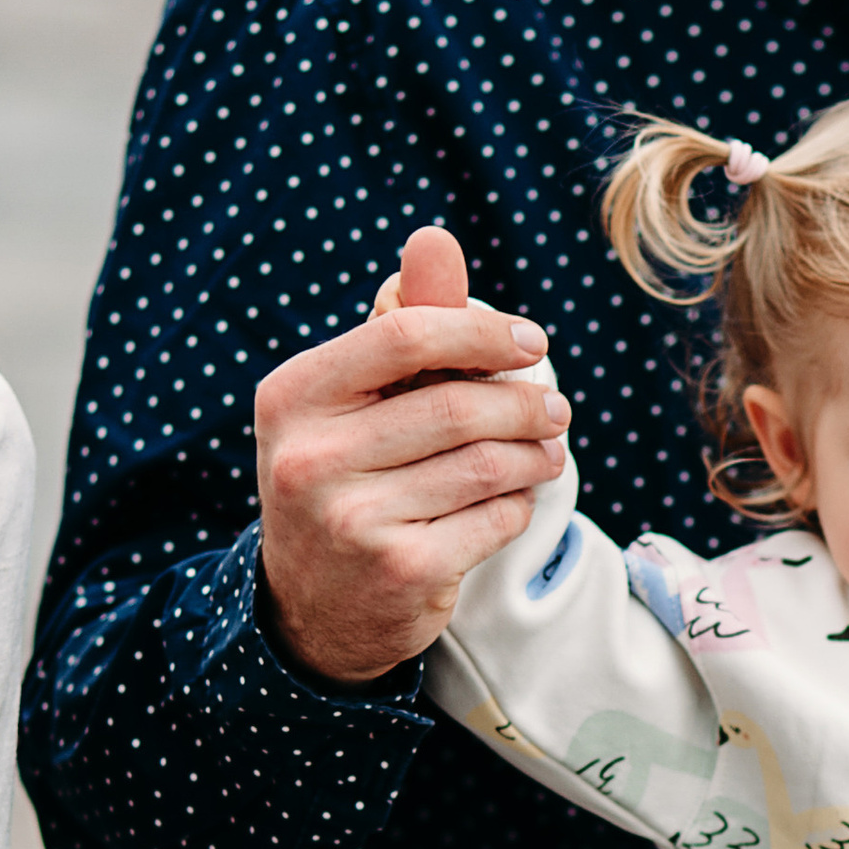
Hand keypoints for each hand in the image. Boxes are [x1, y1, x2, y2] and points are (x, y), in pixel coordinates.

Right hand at [253, 225, 569, 684]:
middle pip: (456, 404)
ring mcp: (351, 519)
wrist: (314, 609)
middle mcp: (310, 457)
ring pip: (485, 464)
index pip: (404, 334)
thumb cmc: (347, 478)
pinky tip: (510, 503)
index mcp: (294, 395)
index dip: (482, 332)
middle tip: (555, 409)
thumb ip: (404, 325)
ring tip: (548, 449)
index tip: (532, 344)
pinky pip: (493, 519)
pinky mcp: (399, 571)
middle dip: (524, 402)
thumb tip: (435, 239)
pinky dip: (516, 506)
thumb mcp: (354, 403)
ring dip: (534, 454)